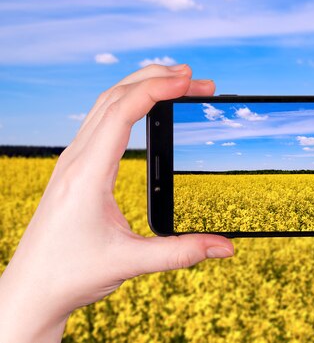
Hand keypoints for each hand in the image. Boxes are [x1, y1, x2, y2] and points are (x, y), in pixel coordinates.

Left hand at [0, 65, 233, 342]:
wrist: (32, 289)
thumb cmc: (71, 273)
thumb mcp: (130, 262)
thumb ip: (181, 252)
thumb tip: (225, 247)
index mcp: (88, 172)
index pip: (122, 112)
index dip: (157, 89)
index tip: (189, 80)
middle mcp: (76, 158)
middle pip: (114, 96)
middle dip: (156, 79)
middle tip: (196, 79)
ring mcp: (73, 160)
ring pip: (105, 104)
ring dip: (141, 87)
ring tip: (177, 84)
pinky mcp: (76, 167)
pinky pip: (102, 120)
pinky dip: (128, 103)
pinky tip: (146, 108)